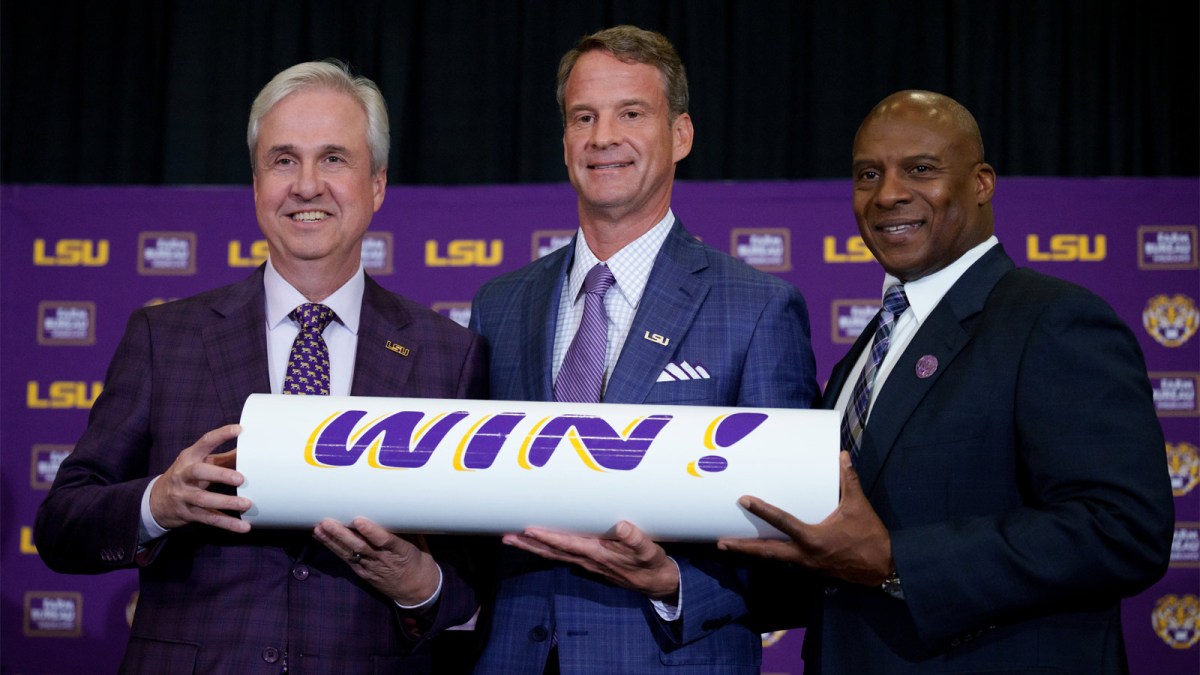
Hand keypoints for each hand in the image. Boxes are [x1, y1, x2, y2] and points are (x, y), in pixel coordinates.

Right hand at [149, 424, 250, 531]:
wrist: (156, 501)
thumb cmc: (186, 476)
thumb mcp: (200, 463)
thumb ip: (223, 458)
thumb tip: (250, 449)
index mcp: (189, 457)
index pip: (205, 442)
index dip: (221, 435)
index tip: (239, 430)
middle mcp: (184, 475)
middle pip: (199, 472)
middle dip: (220, 474)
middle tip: (241, 479)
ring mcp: (184, 496)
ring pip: (204, 500)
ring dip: (227, 503)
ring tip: (247, 504)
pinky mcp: (188, 514)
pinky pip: (209, 519)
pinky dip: (228, 524)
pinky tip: (244, 527)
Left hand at [313, 516, 441, 605]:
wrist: (416, 591)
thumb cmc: (419, 561)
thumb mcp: (419, 544)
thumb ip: (405, 528)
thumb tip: (394, 506)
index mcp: (401, 552)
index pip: (385, 541)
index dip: (371, 532)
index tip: (359, 521)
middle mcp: (383, 560)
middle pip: (360, 547)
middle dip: (342, 535)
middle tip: (327, 522)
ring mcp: (370, 568)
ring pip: (349, 553)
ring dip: (332, 541)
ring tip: (318, 528)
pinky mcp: (362, 573)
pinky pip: (346, 559)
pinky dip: (333, 547)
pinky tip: (321, 537)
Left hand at [504, 521, 679, 599]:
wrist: (656, 582)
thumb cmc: (651, 563)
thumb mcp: (648, 551)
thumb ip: (635, 539)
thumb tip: (622, 527)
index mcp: (598, 554)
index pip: (567, 544)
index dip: (548, 537)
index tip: (529, 530)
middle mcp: (587, 560)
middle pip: (552, 552)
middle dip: (529, 544)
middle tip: (506, 537)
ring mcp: (586, 563)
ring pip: (553, 554)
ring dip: (532, 547)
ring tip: (512, 539)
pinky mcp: (589, 562)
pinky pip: (562, 555)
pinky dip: (546, 549)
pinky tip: (537, 544)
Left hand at [718, 451, 892, 585]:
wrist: (882, 571)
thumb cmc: (870, 540)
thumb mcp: (859, 508)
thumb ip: (848, 481)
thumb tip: (842, 456)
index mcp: (813, 539)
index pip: (782, 522)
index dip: (762, 510)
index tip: (743, 500)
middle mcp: (803, 555)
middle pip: (765, 552)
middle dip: (742, 547)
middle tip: (720, 542)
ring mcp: (805, 565)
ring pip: (772, 559)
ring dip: (752, 553)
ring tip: (731, 546)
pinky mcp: (810, 570)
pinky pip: (784, 562)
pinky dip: (770, 556)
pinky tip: (761, 551)